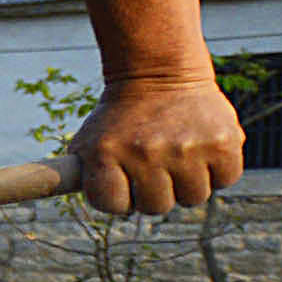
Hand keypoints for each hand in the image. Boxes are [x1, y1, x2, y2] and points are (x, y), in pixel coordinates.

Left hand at [76, 73, 247, 215]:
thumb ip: (79, 179)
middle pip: (157, 207)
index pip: (113, 205)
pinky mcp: (224, 142)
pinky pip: (226, 180)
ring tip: (178, 156)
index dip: (119, 198)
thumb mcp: (88, 142)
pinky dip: (218, 171)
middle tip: (154, 168)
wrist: (159, 73)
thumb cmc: (120, 118)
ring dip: (187, 183)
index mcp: (106, 154)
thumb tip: (56, 207)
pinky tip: (202, 150)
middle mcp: (146, 152)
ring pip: (193, 197)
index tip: (123, 182)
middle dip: (155, 192)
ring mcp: (187, 148)